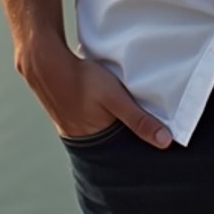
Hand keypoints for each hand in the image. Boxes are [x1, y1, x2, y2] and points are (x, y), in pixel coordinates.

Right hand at [15, 35, 172, 148]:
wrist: (46, 62)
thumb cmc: (83, 79)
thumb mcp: (116, 98)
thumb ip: (139, 119)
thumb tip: (166, 142)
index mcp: (97, 141)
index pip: (123, 151)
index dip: (137, 144)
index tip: (154, 140)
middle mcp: (82, 139)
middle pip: (111, 141)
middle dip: (124, 135)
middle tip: (141, 124)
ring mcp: (70, 127)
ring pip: (98, 130)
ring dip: (110, 123)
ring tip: (122, 113)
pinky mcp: (64, 114)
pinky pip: (85, 120)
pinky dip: (96, 116)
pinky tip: (99, 104)